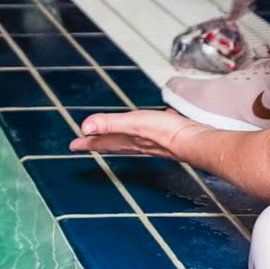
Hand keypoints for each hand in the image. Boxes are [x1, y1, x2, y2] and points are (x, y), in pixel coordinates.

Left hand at [68, 109, 206, 158]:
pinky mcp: (166, 137)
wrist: (196, 141)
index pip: (101, 142)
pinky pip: (149, 134)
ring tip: (114, 136)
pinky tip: (150, 125)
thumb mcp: (133, 122)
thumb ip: (109, 123)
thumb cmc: (166, 132)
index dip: (86, 142)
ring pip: (130, 140)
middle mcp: (137, 144)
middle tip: (86, 143)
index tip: (73, 145)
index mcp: (126, 140)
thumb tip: (85, 126)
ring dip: (119, 138)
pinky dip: (144, 130)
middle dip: (99, 142)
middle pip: (112, 144)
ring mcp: (152, 142)